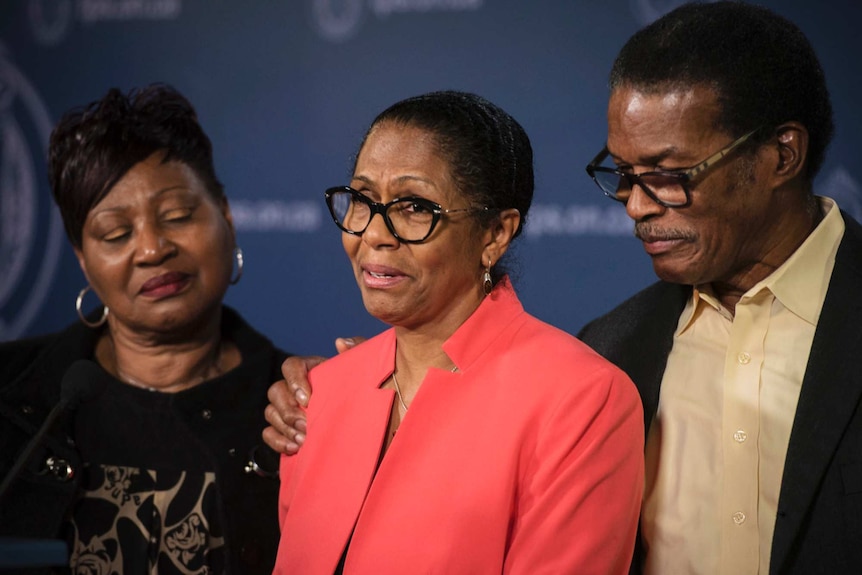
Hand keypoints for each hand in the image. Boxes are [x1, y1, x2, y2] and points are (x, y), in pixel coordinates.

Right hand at [262, 337, 364, 453]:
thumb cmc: (367, 391)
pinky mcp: (285, 430)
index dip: (294, 381)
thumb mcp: (368, 369)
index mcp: (311, 369)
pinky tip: (296, 448)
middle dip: (288, 410)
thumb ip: (359, 350)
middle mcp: (295, 387)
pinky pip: (268, 433)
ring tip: (304, 440)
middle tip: (306, 425)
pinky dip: (278, 441)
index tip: (307, 400)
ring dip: (285, 427)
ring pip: (270, 412)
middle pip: (275, 391)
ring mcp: (288, 409)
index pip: (291, 365)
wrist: (369, 423)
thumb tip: (340, 343)